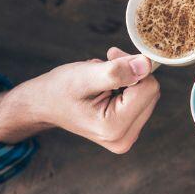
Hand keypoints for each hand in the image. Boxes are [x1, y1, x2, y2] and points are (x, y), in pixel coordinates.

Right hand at [0, 47, 159, 153]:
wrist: (44, 106)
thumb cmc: (59, 90)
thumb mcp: (85, 76)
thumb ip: (116, 71)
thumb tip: (146, 64)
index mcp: (114, 127)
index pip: (149, 88)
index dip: (133, 66)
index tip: (111, 55)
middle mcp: (124, 138)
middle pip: (150, 93)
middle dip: (132, 72)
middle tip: (106, 62)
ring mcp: (126, 137)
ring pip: (147, 95)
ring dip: (128, 79)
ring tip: (101, 79)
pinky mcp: (127, 131)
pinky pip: (141, 101)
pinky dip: (127, 88)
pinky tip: (107, 87)